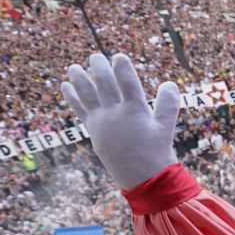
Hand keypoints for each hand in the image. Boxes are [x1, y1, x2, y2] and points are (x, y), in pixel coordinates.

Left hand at [61, 52, 181, 189]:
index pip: (127, 82)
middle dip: (98, 68)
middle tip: (95, 57)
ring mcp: (101, 121)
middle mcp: (115, 113)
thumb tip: (169, 83)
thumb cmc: (156, 151)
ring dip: (79, 79)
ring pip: (87, 94)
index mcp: (135, 110)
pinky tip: (65, 86)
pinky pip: (80, 109)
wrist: (141, 177)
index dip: (123, 67)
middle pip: (104, 83)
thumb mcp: (167, 127)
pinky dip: (72, 97)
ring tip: (73, 68)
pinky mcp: (93, 130)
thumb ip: (168, 104)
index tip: (119, 57)